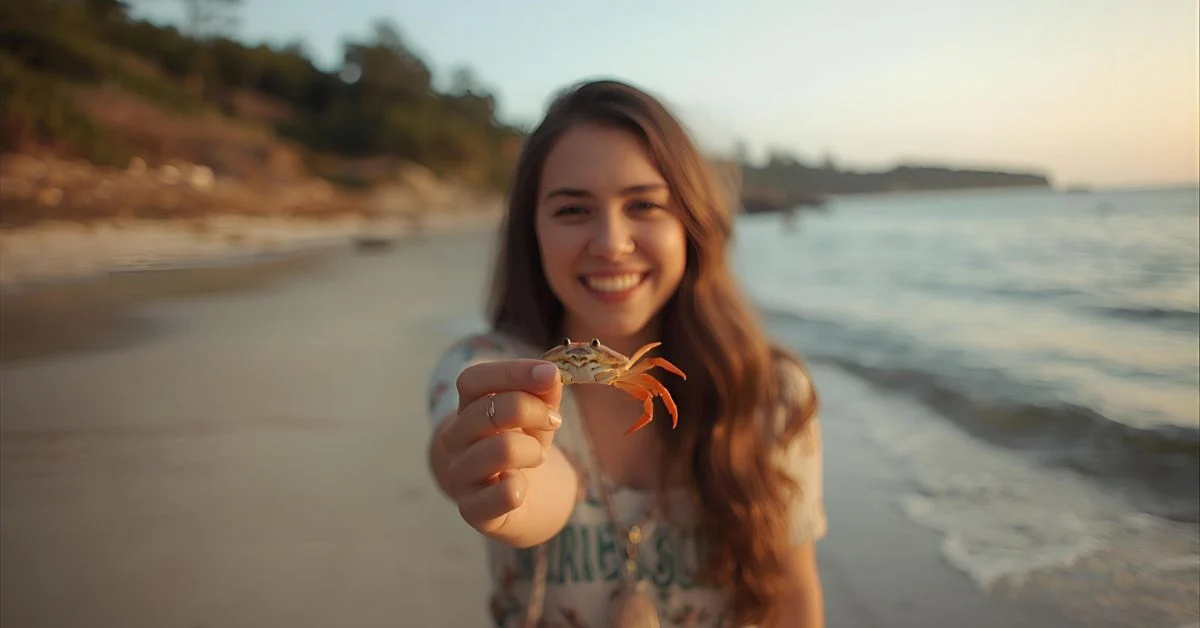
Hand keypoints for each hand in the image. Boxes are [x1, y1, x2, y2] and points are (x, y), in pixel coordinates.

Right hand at [437, 359, 562, 534]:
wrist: (522, 498)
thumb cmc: (525, 446)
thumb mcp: (538, 414)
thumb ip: (544, 392)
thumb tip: (551, 376)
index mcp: (467, 408)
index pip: (473, 380)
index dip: (512, 372)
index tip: (551, 374)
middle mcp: (455, 439)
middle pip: (489, 410)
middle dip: (534, 411)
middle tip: (554, 421)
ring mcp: (460, 475)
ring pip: (501, 449)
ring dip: (533, 450)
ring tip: (538, 456)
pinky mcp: (472, 510)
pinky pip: (501, 495)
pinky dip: (520, 488)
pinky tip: (523, 487)